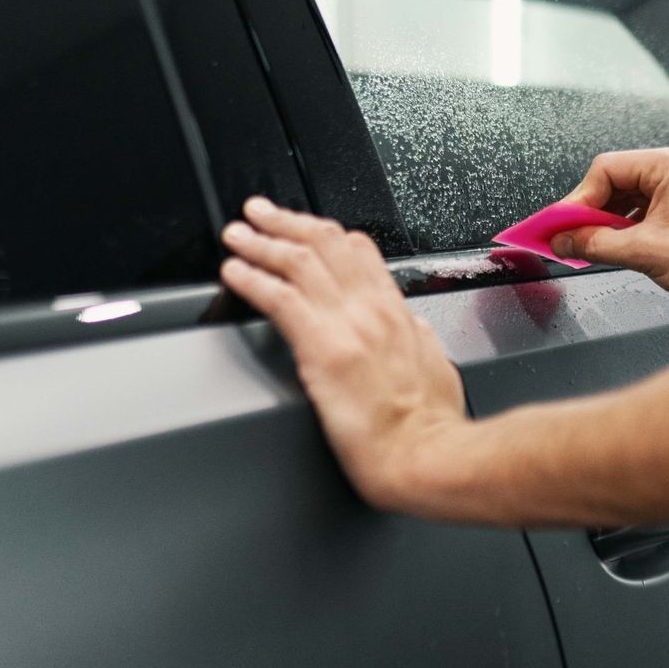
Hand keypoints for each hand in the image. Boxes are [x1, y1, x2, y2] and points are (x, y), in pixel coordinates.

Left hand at [219, 200, 467, 509]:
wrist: (425, 455)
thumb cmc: (431, 424)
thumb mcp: (435, 363)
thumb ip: (415, 336)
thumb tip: (407, 325)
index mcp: (396, 310)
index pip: (359, 251)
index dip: (325, 232)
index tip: (306, 228)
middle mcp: (370, 308)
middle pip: (324, 243)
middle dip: (286, 221)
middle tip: (258, 212)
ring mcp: (346, 324)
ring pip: (297, 261)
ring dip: (261, 242)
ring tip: (237, 234)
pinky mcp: (321, 349)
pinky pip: (279, 298)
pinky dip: (252, 279)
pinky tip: (233, 272)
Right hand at [549, 147, 668, 311]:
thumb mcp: (646, 253)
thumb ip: (597, 244)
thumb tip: (565, 241)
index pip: (606, 169)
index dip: (578, 199)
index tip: (561, 225)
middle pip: (616, 180)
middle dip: (592, 211)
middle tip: (571, 238)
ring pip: (629, 195)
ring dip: (609, 221)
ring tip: (595, 246)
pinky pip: (646, 207)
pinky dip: (628, 225)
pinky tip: (620, 246)